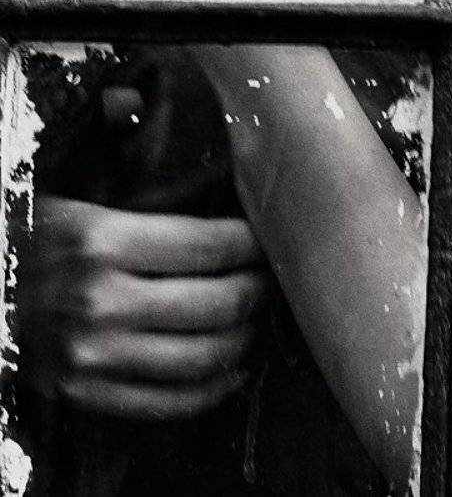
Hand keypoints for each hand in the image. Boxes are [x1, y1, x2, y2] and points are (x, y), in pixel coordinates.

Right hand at [16, 194, 266, 418]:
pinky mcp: (85, 392)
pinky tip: (230, 371)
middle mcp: (101, 302)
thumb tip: (220, 198)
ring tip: (253, 321)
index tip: (265, 239)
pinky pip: (166, 402)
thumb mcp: (83, 207)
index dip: (250, 244)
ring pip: (200, 357)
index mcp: (102, 242)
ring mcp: (93, 355)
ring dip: (242, 340)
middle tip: (268, 279)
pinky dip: (210, 391)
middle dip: (255, 291)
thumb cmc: (33, 239)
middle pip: (215, 304)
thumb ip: (146, 206)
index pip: (207, 246)